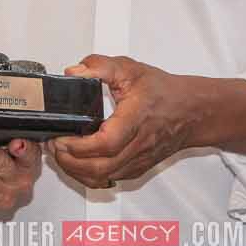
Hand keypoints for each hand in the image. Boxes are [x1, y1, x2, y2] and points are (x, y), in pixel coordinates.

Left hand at [51, 55, 205, 187]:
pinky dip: (88, 175)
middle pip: (100, 167)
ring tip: (62, 154)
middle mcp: (138, 145)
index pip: (105, 143)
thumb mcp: (131, 69)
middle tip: (54, 146)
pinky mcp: (137, 168)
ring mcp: (138, 160)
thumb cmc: (164, 92)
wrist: (191, 112)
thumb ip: (100, 66)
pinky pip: (109, 179)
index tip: (60, 137)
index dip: (78, 145)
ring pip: (102, 177)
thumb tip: (74, 73)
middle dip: (69, 161)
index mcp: (136, 119)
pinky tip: (78, 161)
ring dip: (76, 171)